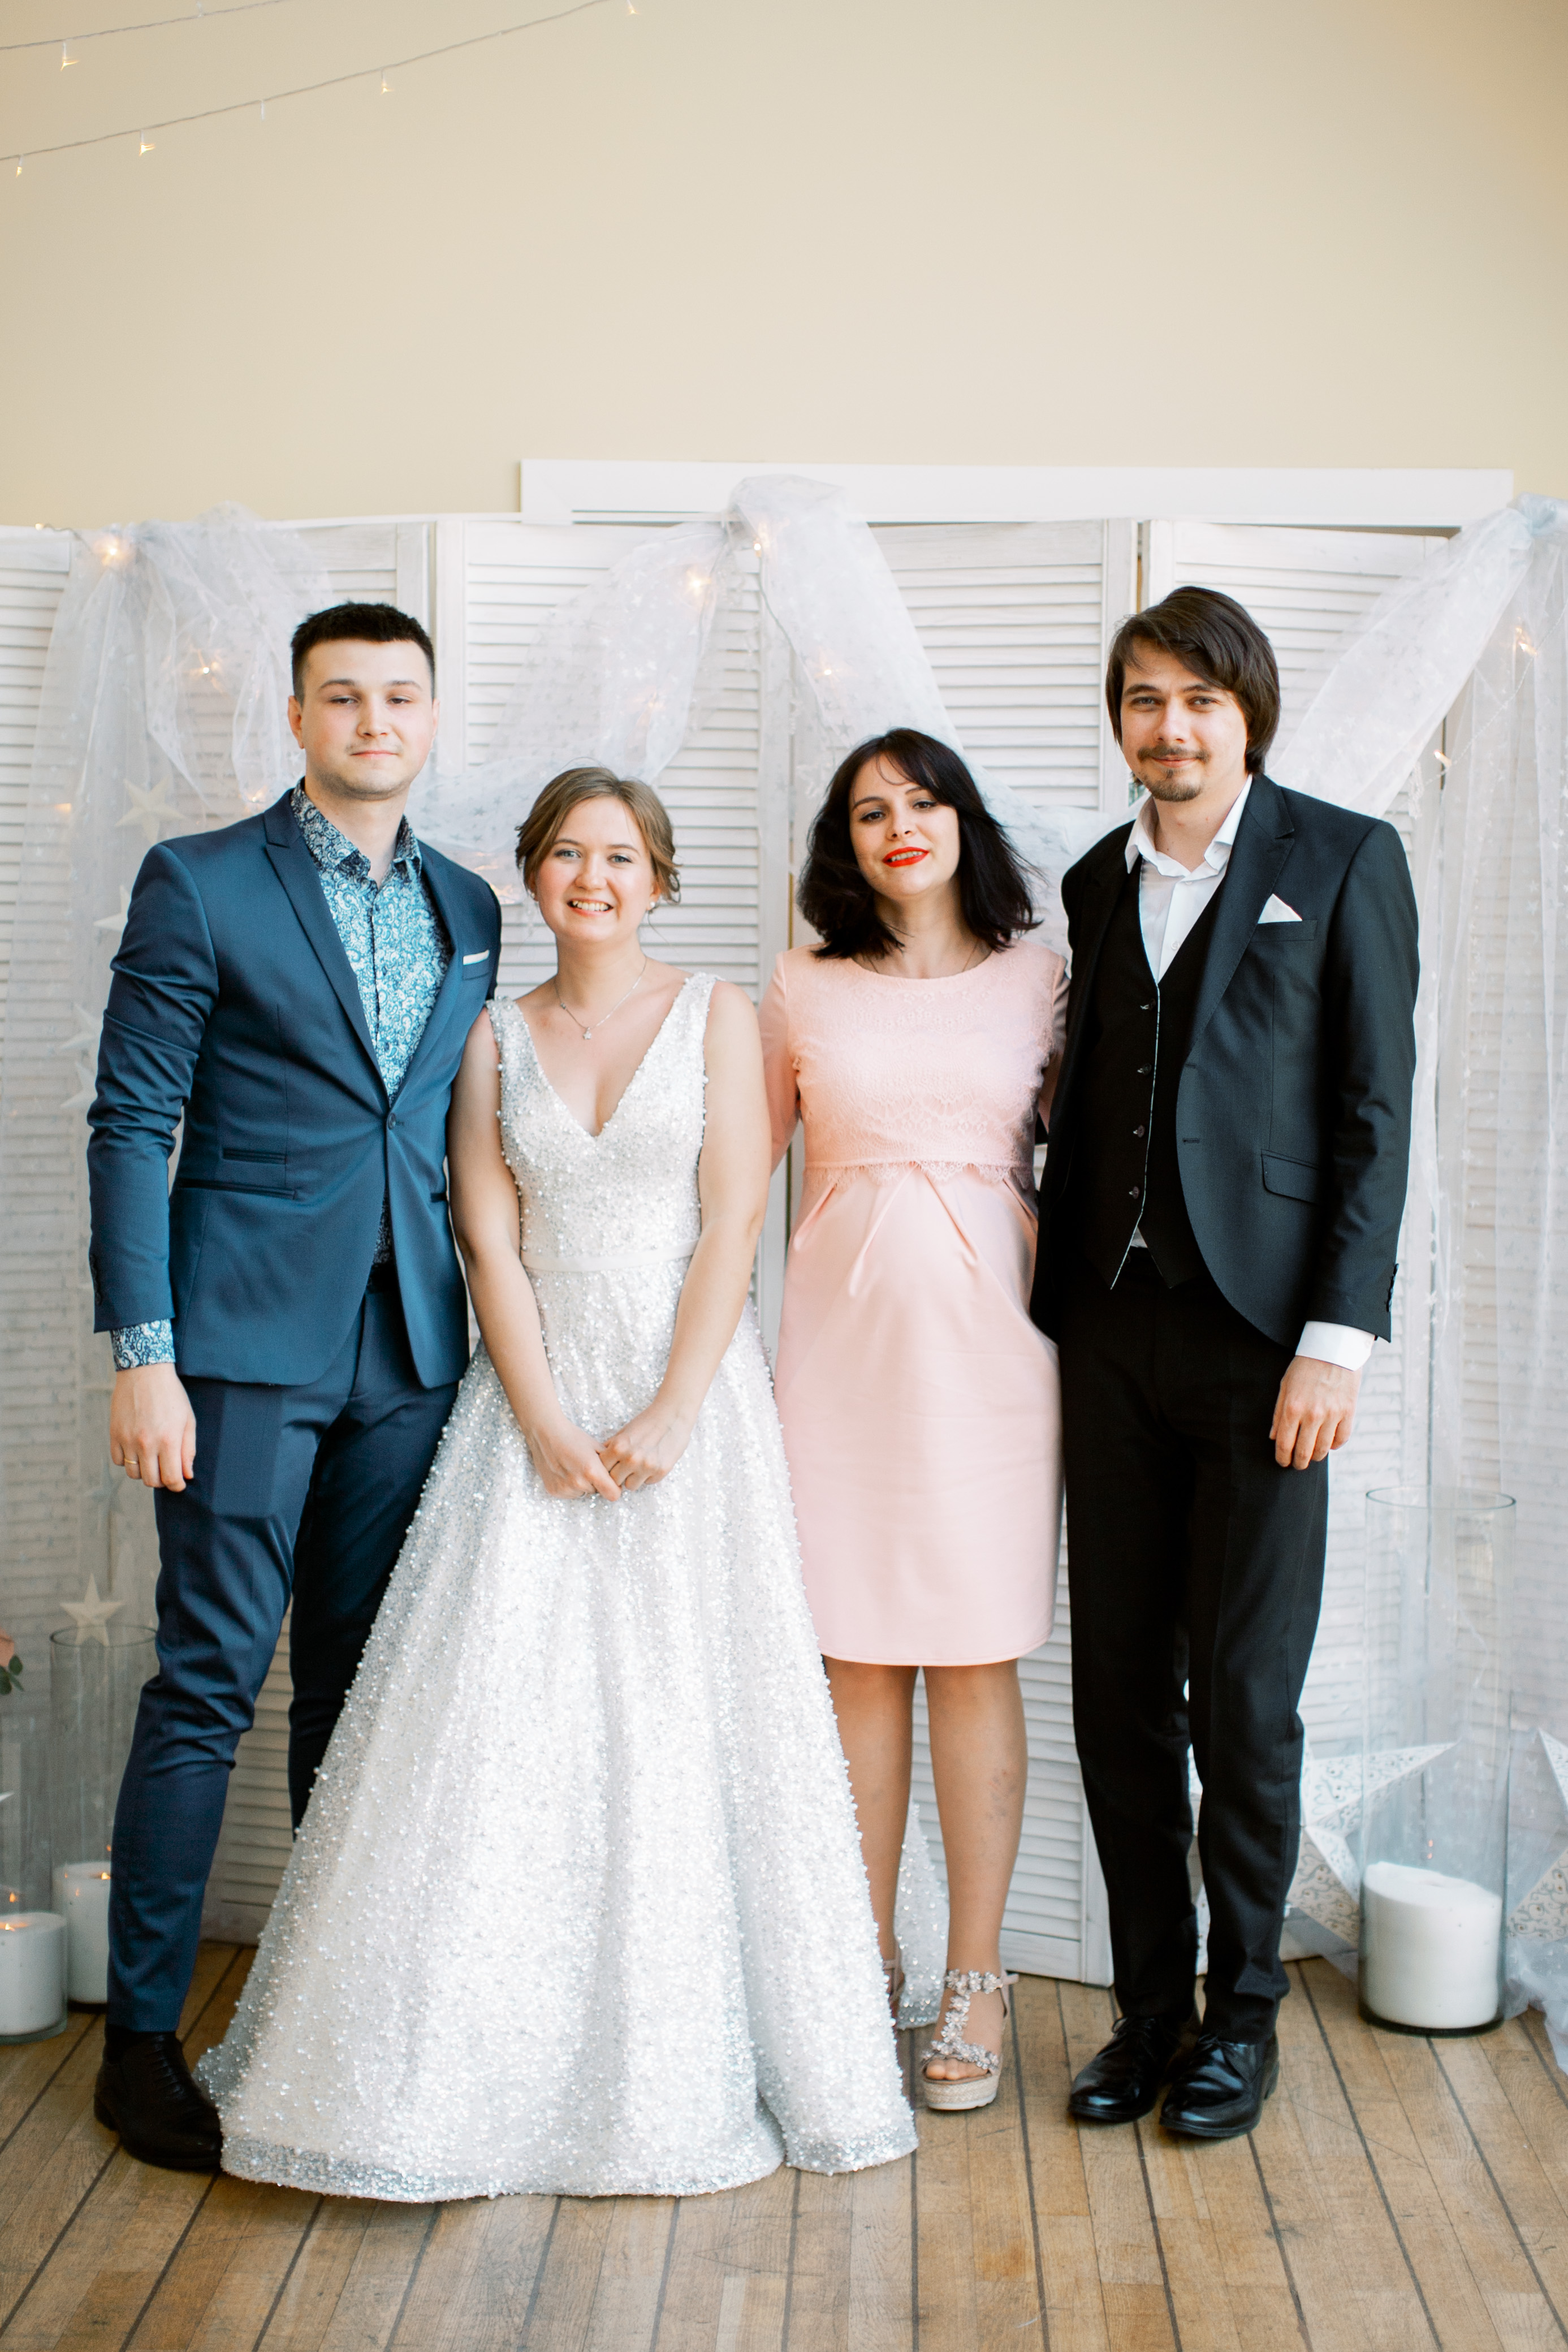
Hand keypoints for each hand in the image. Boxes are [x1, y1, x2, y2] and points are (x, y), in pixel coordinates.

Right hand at [109, 1363, 196, 1491]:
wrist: (144, 1372)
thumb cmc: (171, 1395)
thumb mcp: (187, 1420)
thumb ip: (188, 1450)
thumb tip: (187, 1475)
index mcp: (168, 1440)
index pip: (171, 1479)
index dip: (177, 1486)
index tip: (179, 1484)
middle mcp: (146, 1443)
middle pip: (151, 1481)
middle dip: (161, 1480)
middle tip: (166, 1469)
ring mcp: (127, 1440)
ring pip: (133, 1474)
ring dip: (144, 1472)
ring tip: (152, 1459)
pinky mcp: (114, 1434)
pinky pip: (118, 1461)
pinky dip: (127, 1461)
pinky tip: (136, 1449)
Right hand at [522, 1416, 620, 1501]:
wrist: (545, 1433)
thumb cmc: (573, 1437)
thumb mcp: (597, 1447)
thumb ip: (610, 1463)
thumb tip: (621, 1474)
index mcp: (591, 1471)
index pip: (613, 1495)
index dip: (614, 1487)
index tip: (611, 1480)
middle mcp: (578, 1483)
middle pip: (598, 1492)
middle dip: (597, 1483)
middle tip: (588, 1466)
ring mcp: (564, 1489)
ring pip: (583, 1493)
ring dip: (583, 1485)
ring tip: (575, 1467)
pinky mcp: (554, 1491)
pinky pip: (570, 1493)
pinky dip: (570, 1486)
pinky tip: (565, 1471)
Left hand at [599, 1397, 695, 1492]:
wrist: (673, 1415)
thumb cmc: (647, 1421)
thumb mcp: (624, 1431)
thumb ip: (611, 1446)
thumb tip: (598, 1460)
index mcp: (619, 1447)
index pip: (602, 1469)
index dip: (607, 1467)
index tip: (613, 1465)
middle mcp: (631, 1459)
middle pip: (614, 1481)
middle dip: (619, 1475)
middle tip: (626, 1466)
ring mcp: (646, 1466)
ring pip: (630, 1486)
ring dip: (633, 1478)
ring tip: (640, 1465)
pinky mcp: (661, 1471)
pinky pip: (648, 1482)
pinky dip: (649, 1476)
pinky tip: (653, 1462)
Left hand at [1270, 1356, 1362, 1468]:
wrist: (1333, 1349)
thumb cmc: (1305, 1367)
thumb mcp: (1285, 1386)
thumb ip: (1278, 1413)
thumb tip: (1274, 1437)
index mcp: (1292, 1407)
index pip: (1284, 1443)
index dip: (1282, 1457)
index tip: (1282, 1462)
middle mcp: (1312, 1414)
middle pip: (1303, 1452)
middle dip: (1298, 1463)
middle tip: (1296, 1464)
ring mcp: (1332, 1414)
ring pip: (1323, 1449)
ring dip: (1315, 1456)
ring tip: (1311, 1455)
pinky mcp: (1348, 1412)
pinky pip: (1341, 1439)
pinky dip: (1334, 1445)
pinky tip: (1328, 1443)